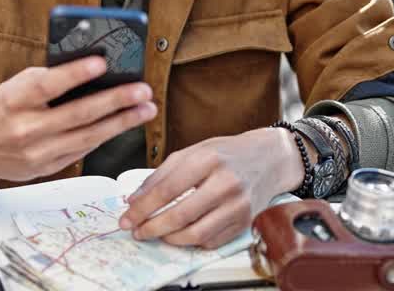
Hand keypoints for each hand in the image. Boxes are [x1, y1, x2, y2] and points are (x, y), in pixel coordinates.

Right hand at [0, 56, 156, 181]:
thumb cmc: (0, 109)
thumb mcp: (14, 86)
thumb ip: (46, 80)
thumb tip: (90, 69)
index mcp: (14, 100)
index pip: (48, 85)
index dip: (76, 74)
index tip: (103, 63)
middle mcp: (26, 128)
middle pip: (78, 114)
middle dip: (115, 101)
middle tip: (142, 91)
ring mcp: (38, 152)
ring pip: (88, 136)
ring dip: (121, 122)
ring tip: (145, 109)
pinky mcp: (47, 167)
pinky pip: (83, 149)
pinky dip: (104, 135)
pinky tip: (123, 124)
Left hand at [118, 128, 303, 248]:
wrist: (267, 159)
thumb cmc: (225, 154)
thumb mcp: (191, 152)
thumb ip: (160, 175)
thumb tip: (134, 200)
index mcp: (208, 159)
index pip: (167, 190)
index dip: (142, 208)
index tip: (127, 218)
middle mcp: (226, 183)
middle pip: (180, 215)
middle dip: (152, 227)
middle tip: (137, 232)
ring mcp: (238, 205)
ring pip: (196, 234)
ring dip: (170, 239)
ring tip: (156, 233)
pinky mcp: (244, 222)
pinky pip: (211, 241)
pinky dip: (191, 241)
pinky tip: (181, 233)